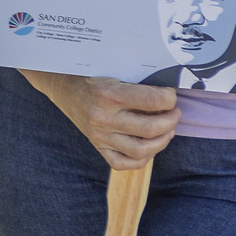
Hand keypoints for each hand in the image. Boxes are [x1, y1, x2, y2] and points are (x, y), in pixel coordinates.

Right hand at [20, 69, 178, 168]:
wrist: (61, 85)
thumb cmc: (90, 75)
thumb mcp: (113, 72)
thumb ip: (138, 84)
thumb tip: (168, 95)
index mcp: (108, 94)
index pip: (153, 101)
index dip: (169, 98)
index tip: (171, 95)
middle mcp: (103, 117)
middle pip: (151, 128)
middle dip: (171, 120)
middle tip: (174, 113)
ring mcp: (99, 135)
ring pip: (141, 150)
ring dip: (162, 141)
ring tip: (167, 130)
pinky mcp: (97, 146)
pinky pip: (123, 163)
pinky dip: (142, 159)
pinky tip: (148, 147)